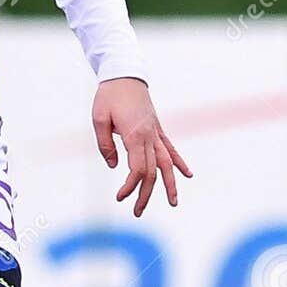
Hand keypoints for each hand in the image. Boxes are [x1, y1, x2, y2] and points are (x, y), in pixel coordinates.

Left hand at [92, 77, 191, 216]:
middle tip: (137, 212)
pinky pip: (170, 148)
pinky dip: (179, 162)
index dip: (131, 186)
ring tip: (174, 202)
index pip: (138, 169)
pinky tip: (187, 174)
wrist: (124, 74)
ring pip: (166, 163)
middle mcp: (150, 136)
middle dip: (147, 194)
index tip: (120, 197)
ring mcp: (156, 132)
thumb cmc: (108, 96)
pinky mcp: (157, 128)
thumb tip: (114, 165)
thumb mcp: (98, 119)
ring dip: (170, 183)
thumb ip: (105, 144)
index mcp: (135, 135)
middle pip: (153, 171)